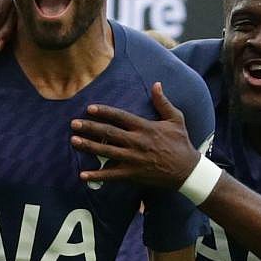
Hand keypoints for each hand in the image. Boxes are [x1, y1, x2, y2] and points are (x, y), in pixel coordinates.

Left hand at [71, 82, 198, 188]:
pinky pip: (111, 175)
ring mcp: (133, 159)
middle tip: (73, 124)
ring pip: (106, 152)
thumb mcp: (176, 119)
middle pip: (109, 133)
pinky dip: (96, 176)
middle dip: (90, 128)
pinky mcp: (133, 174)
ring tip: (74, 141)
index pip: (120, 117)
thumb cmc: (181, 143)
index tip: (89, 108)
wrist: (186, 170)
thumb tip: (156, 84)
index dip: (104, 112)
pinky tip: (82, 175)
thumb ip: (163, 102)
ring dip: (89, 146)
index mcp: (145, 127)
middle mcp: (137, 142)